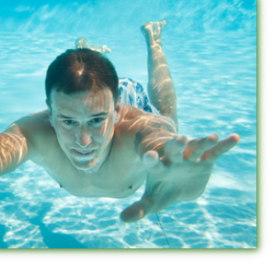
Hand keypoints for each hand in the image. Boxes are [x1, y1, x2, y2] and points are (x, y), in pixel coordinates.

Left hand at [120, 134, 239, 222]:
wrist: (179, 182)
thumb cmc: (164, 189)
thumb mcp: (153, 200)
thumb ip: (140, 208)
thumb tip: (122, 219)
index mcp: (160, 167)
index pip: (154, 162)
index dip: (151, 159)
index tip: (149, 156)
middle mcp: (174, 159)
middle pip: (174, 149)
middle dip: (176, 144)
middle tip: (180, 139)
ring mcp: (191, 157)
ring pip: (196, 147)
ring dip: (203, 142)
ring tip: (211, 138)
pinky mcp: (207, 159)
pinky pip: (216, 151)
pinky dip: (225, 145)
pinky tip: (234, 138)